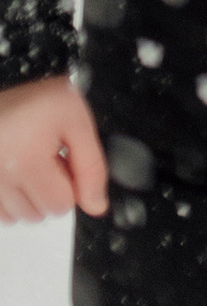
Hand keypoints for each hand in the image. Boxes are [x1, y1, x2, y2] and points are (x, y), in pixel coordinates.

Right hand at [0, 76, 107, 223]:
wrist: (3, 89)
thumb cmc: (35, 101)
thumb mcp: (76, 120)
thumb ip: (91, 165)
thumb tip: (97, 205)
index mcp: (26, 162)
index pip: (62, 205)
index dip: (73, 183)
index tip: (66, 159)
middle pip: (40, 214)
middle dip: (52, 189)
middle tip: (47, 157)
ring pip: (18, 216)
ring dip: (30, 196)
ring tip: (30, 161)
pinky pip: (0, 214)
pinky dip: (11, 200)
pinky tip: (16, 172)